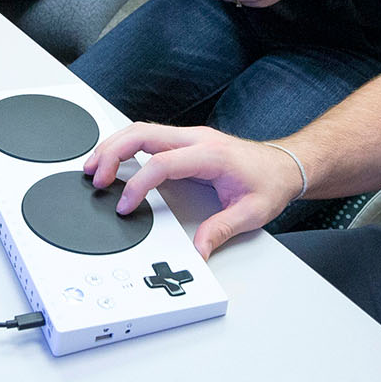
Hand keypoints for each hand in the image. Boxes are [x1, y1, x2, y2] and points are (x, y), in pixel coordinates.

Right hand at [83, 123, 304, 257]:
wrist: (285, 165)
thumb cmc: (270, 183)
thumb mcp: (251, 213)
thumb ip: (220, 230)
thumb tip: (197, 252)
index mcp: (211, 155)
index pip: (163, 163)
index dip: (139, 184)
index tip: (126, 206)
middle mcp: (198, 140)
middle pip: (143, 134)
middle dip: (113, 152)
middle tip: (95, 176)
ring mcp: (191, 137)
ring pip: (142, 130)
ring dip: (115, 145)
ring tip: (95, 167)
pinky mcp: (187, 142)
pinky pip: (150, 137)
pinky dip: (127, 146)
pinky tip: (115, 159)